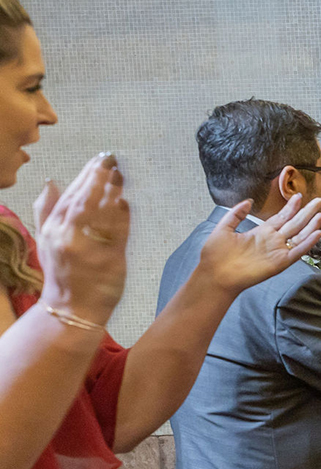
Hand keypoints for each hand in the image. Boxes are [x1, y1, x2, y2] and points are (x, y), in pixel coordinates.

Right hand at [33, 153, 130, 324]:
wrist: (71, 309)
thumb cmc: (62, 273)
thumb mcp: (46, 241)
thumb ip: (46, 211)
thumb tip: (51, 183)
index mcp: (52, 230)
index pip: (69, 196)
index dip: (84, 176)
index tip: (96, 160)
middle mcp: (69, 237)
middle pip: (85, 200)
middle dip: (98, 177)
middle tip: (111, 160)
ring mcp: (90, 248)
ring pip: (102, 213)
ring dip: (112, 191)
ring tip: (120, 175)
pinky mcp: (110, 259)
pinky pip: (118, 233)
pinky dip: (122, 216)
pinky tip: (126, 202)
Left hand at [197, 193, 320, 295]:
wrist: (214, 275)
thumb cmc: (216, 255)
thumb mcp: (224, 228)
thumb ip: (236, 214)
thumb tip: (248, 201)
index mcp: (260, 233)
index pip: (281, 217)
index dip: (291, 206)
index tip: (299, 195)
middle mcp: (272, 241)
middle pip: (294, 223)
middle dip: (307, 211)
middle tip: (319, 200)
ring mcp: (277, 251)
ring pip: (299, 236)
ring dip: (311, 225)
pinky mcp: (280, 262)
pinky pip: (298, 251)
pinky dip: (309, 243)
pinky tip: (318, 233)